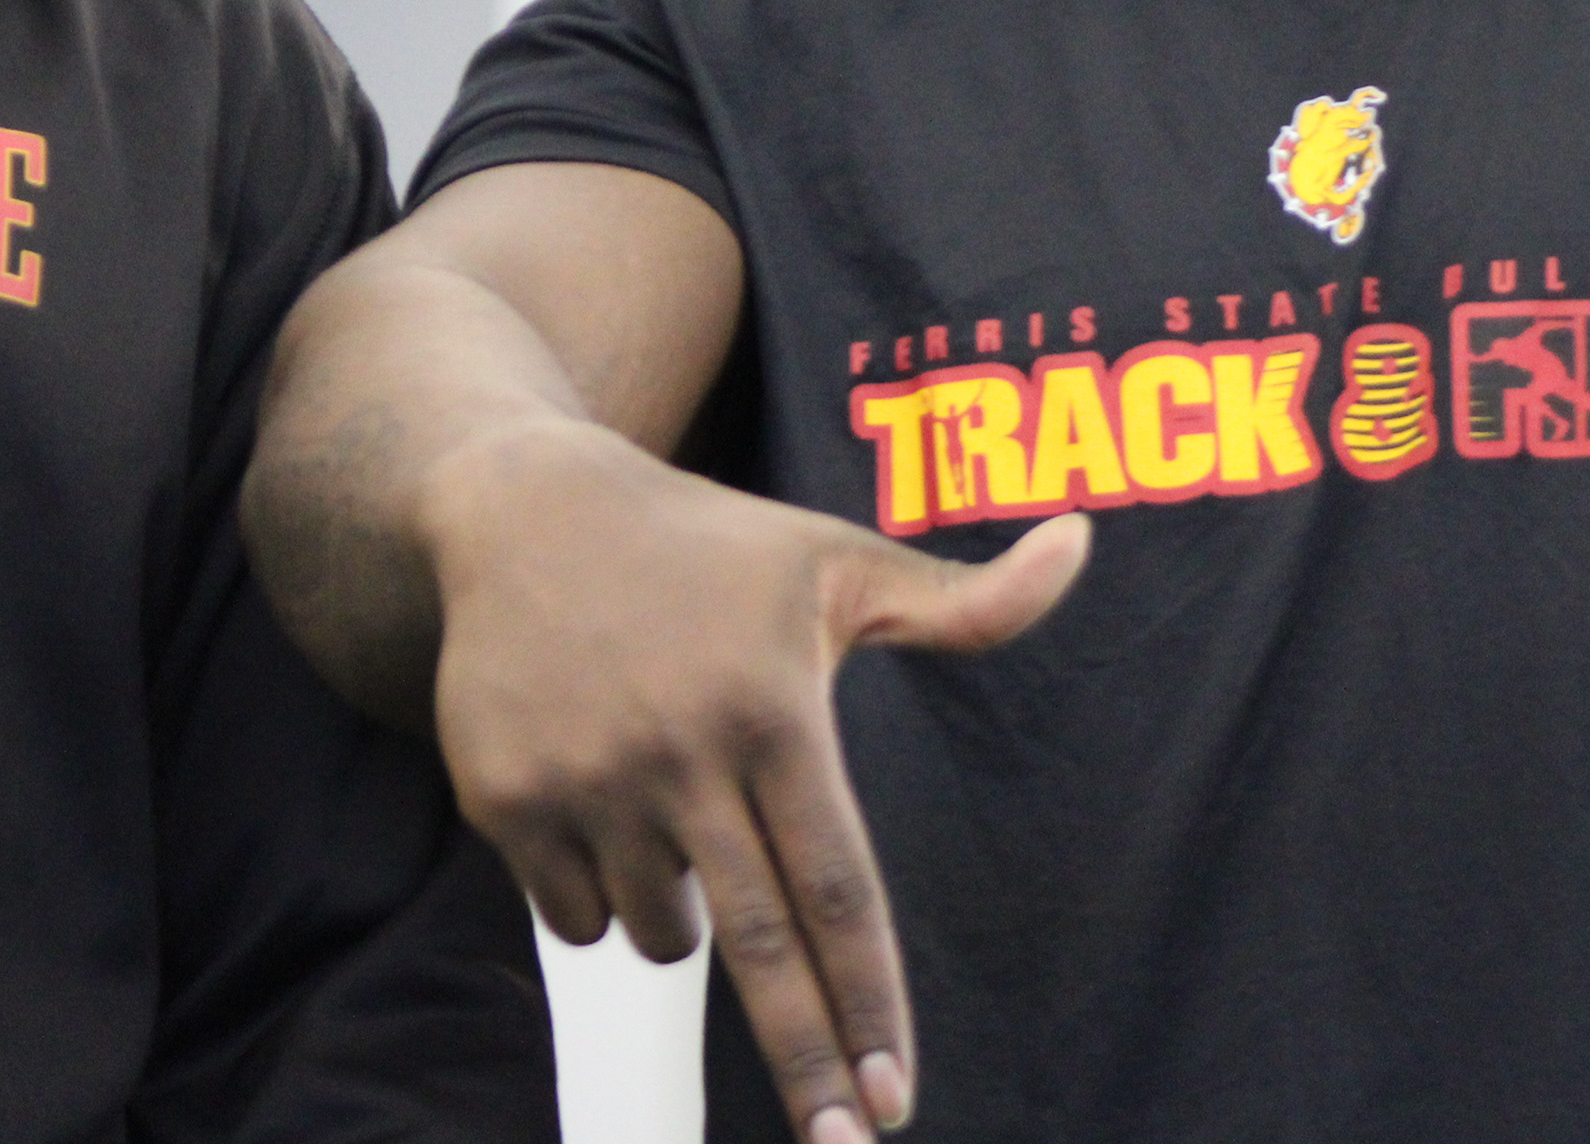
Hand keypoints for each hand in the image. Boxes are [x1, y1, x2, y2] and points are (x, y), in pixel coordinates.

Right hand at [420, 420, 1086, 1140]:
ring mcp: (586, 778)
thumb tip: (1083, 542)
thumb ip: (968, 598)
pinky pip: (575, 914)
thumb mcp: (837, 559)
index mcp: (771, 709)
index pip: (836, 891)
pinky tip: (601, 802)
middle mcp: (679, 751)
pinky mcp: (506, 796)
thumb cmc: (707, 544)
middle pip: (759, 949)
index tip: (897, 1098)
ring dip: (688, 920)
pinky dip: (603, 896)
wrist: (522, 505)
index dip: (872, 1004)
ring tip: (676, 816)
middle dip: (806, 1062)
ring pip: (662, 931)